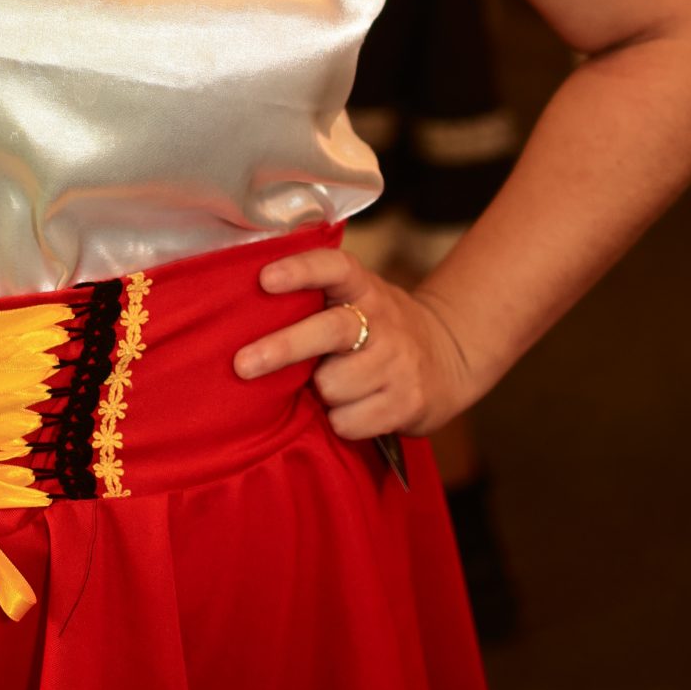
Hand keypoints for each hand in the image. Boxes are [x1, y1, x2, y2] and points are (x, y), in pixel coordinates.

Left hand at [233, 245, 474, 439]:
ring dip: (320, 393)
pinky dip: (341, 421)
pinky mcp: (407, 402)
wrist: (449, 357)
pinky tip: (353, 409)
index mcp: (363, 287)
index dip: (300, 271)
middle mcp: (382, 320)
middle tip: (241, 365)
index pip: (334, 267)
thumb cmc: (376, 329)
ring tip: (333, 385)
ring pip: (333, 385)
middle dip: (283, 349)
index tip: (264, 279)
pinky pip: (349, 421)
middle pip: (329, 331)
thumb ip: (313, 300)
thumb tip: (242, 317)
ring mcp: (398, 362)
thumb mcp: (354, 298)